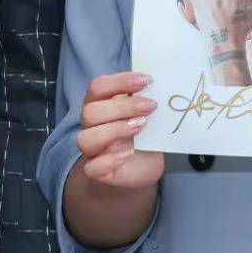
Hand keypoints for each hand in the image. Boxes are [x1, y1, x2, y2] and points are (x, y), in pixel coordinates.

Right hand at [74, 71, 164, 188]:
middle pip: (91, 112)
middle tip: (151, 106)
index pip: (98, 86)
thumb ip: (149, 101)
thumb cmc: (143, 135)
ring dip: (115, 130)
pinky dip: (110, 160)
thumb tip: (165, 87)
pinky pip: (92, 168)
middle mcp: (91, 125)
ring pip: (86, 138)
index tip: (147, 81)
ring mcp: (92, 150)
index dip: (120, 81)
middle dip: (123, 107)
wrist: (140, 166)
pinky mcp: (98, 171)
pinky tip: (129, 153)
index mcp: (100, 104)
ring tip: (141, 126)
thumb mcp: (148, 115)